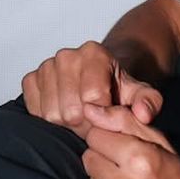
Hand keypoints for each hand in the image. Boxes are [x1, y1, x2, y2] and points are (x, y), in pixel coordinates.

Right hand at [22, 41, 162, 137]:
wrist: (102, 78)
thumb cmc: (120, 88)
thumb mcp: (142, 93)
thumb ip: (149, 102)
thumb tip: (144, 114)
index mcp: (94, 53)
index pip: (92, 98)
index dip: (102, 117)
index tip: (109, 117)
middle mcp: (67, 55)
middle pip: (70, 110)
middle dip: (85, 124)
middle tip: (95, 122)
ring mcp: (46, 66)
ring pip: (51, 114)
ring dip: (67, 125)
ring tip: (82, 119)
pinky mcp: (31, 79)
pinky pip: (34, 110)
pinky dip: (49, 118)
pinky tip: (64, 112)